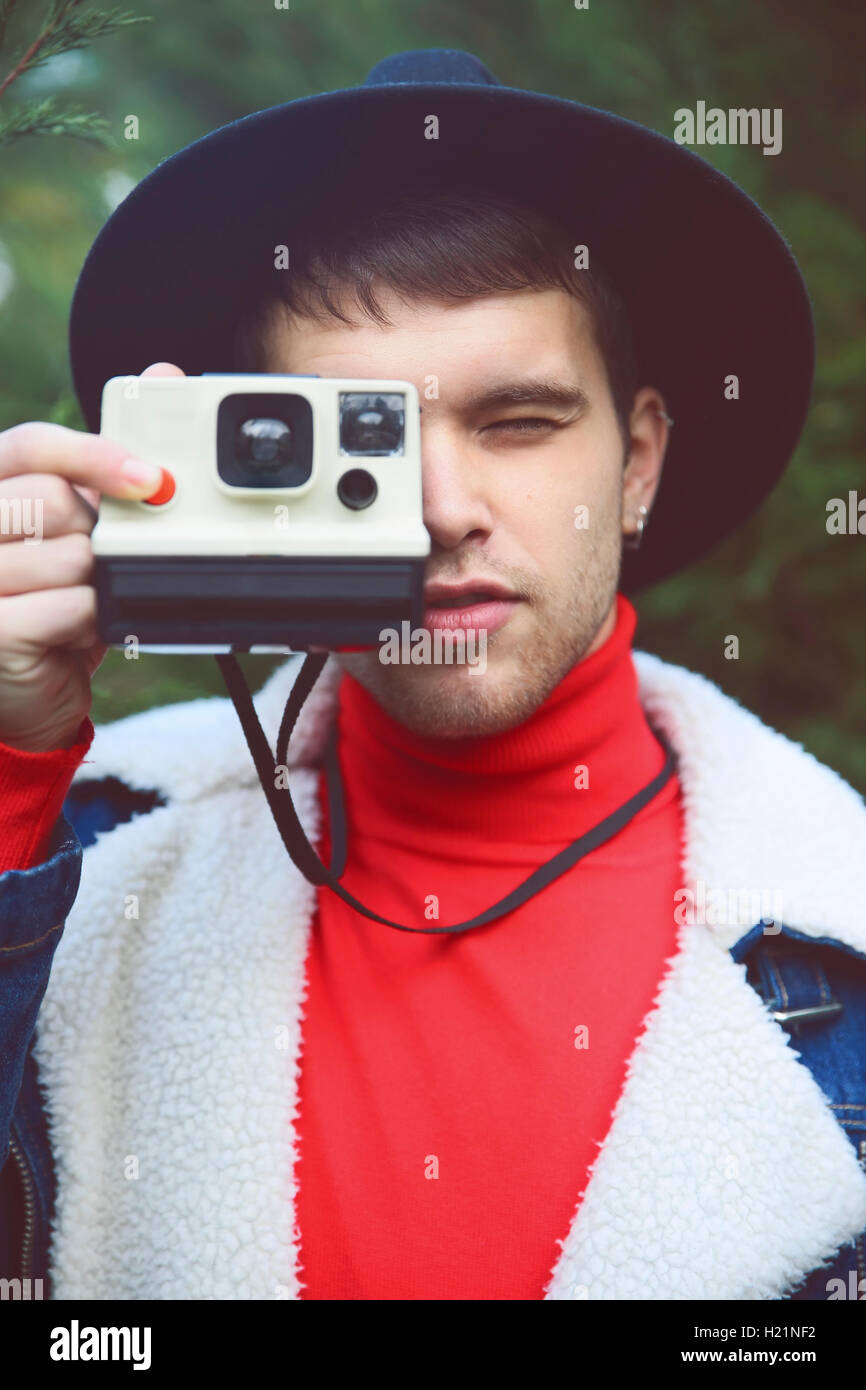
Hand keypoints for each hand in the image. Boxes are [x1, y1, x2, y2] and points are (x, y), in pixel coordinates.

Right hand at [0, 362, 183, 750]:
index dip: (90, 454)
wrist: (32, 691)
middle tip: (88, 563)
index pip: (28, 447)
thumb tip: (164, 374)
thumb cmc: (53, 600)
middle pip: (52, 498)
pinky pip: (70, 606)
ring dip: (95, 583)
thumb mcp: (81, 521)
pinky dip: (90, 621)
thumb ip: (109, 455)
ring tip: (76, 600)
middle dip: (93, 533)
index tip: (150, 477)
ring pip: (69, 555)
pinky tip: (73, 632)